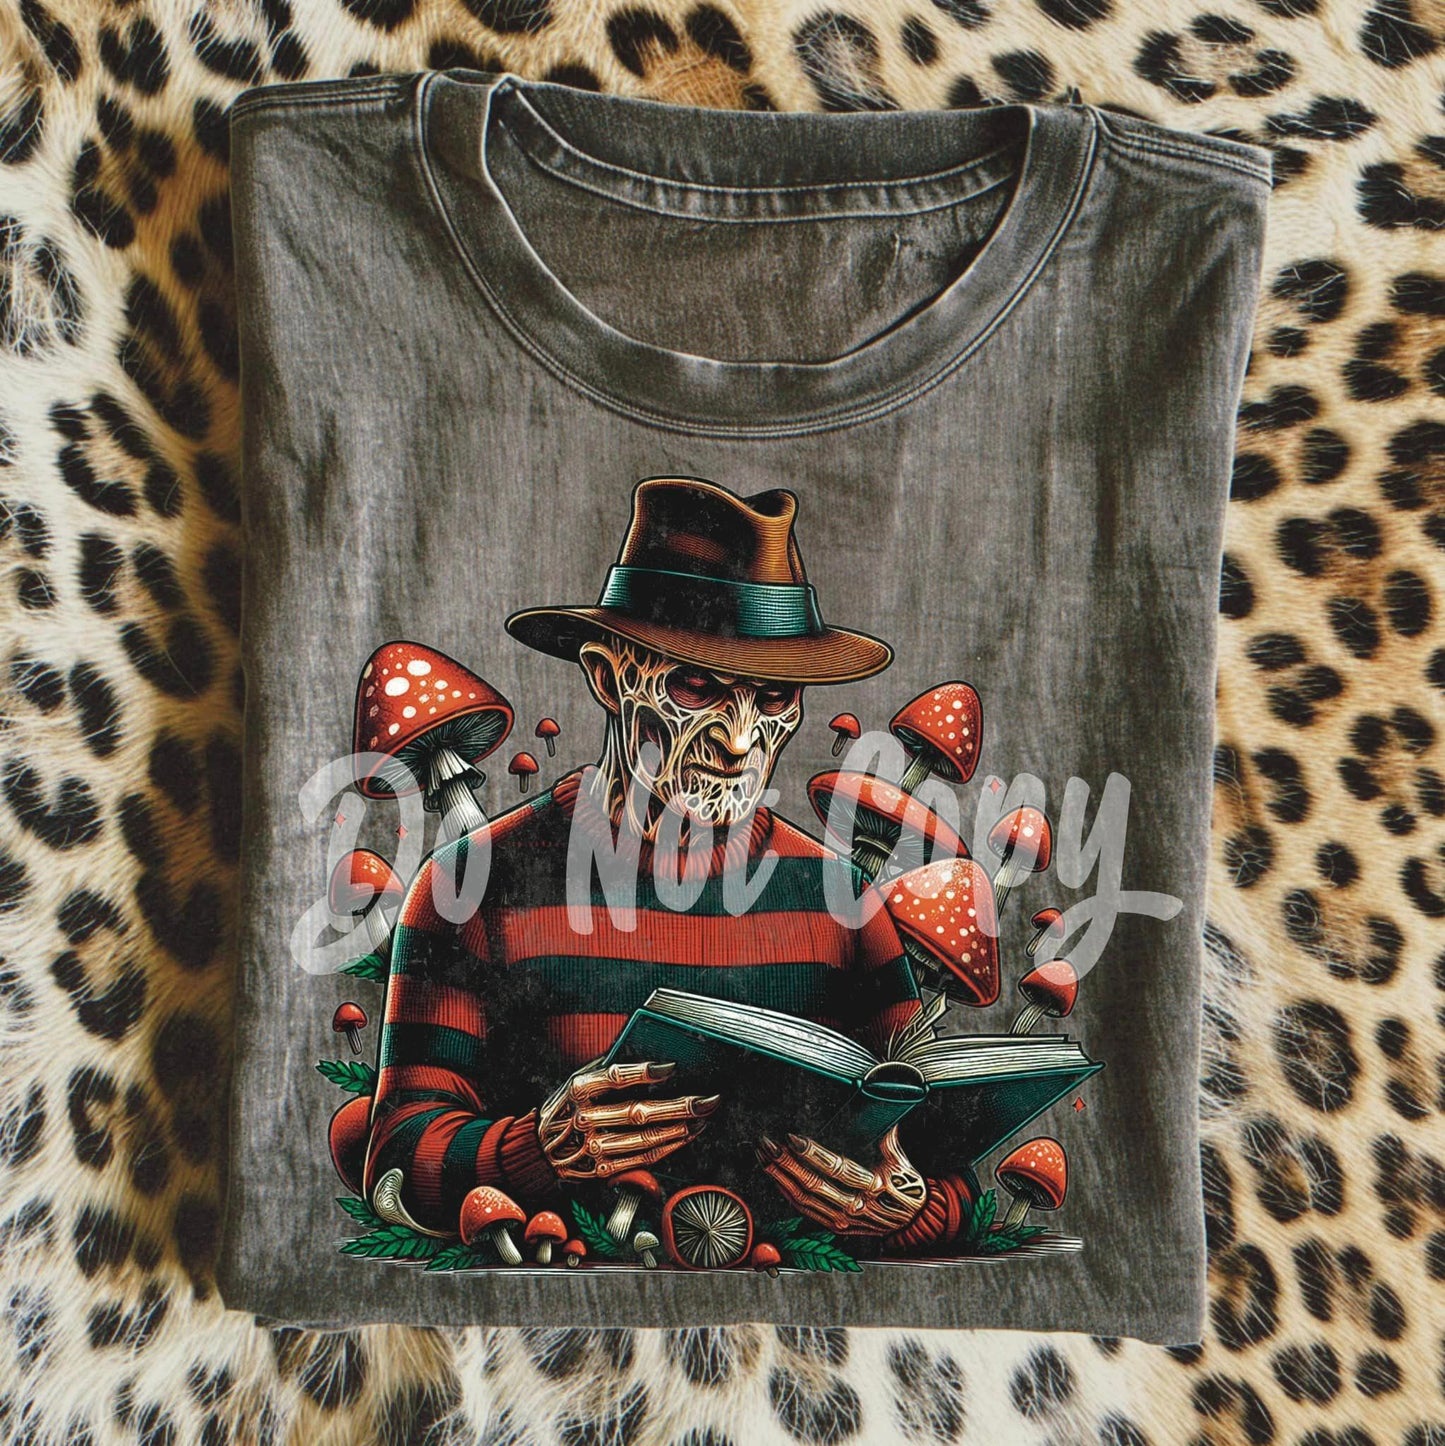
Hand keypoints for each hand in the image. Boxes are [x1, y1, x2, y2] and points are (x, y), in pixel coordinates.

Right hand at [537, 1057, 719, 1180]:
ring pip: (645, 1138)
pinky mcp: (603, 1169)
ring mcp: (593, 1147)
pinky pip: (643, 1159)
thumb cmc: (566, 1107)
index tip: (671, 1068)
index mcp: (578, 1090)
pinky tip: (685, 1135)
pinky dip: (669, 1147)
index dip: (645, 1073)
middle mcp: (584, 1119)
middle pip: (638, 1112)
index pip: (615, 1077)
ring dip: (680, 1128)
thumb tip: (648, 1058)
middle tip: (706, 1100)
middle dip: (678, 1106)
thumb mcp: (577, 1080)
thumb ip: (606, 1069)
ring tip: (702, 1118)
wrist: (540, 1151)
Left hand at [757, 1126, 926, 1234]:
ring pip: (804, 1199)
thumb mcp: (900, 1158)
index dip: (812, 1153)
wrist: (913, 1221)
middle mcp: (857, 1206)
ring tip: (764, 1157)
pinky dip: (786, 1193)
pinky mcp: (835, 1227)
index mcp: (875, 1185)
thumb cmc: (906, 1184)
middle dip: (787, 1164)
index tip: (793, 1138)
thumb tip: (879, 1102)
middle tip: (768, 1144)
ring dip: (780, 1177)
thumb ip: (885, 1134)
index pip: (837, 1168)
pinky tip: (774, 1177)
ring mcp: (844, 1220)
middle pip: (814, 1185)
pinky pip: (804, 1210)